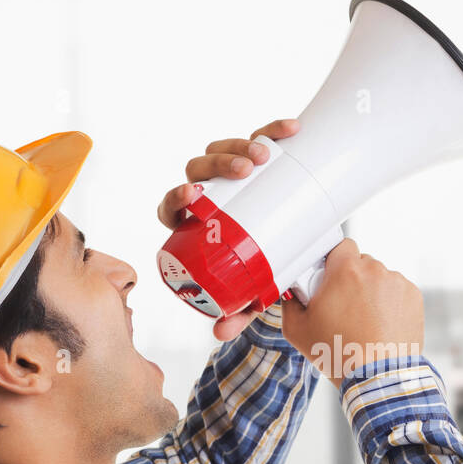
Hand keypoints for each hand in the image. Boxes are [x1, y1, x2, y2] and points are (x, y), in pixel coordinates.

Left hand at [156, 118, 300, 342]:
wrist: (289, 247)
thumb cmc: (257, 266)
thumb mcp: (248, 289)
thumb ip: (236, 309)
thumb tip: (220, 334)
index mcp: (192, 220)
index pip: (172, 204)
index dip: (175, 197)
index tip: (192, 196)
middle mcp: (207, 190)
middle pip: (199, 168)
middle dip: (218, 164)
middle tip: (244, 171)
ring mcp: (231, 171)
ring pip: (223, 149)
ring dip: (241, 145)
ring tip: (265, 155)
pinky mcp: (257, 155)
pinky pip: (261, 135)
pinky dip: (274, 130)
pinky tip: (290, 129)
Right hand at [281, 239, 423, 388]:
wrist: (377, 377)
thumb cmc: (337, 354)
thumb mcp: (297, 330)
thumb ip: (290, 303)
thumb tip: (293, 292)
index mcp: (345, 269)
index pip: (341, 245)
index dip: (334, 261)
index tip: (330, 277)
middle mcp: (375, 269)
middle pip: (361, 263)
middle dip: (352, 279)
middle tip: (344, 306)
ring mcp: (397, 283)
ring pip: (380, 278)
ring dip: (372, 291)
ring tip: (365, 321)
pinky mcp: (413, 297)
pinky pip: (397, 291)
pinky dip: (390, 303)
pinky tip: (381, 324)